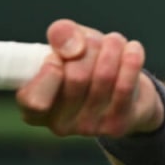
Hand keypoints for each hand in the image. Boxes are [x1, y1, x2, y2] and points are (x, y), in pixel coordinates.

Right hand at [16, 18, 163, 137]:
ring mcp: (88, 128)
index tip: (57, 57)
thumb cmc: (88, 65)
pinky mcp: (116, 126)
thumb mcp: (68, 44)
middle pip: (75, 76)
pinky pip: (125, 86)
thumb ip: (60, 35)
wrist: (129, 94)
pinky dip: (131, 59)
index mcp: (34, 109)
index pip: (32, 99)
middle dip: (89, 47)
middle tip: (94, 40)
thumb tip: (73, 48)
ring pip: (103, 77)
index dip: (47, 73)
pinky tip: (133, 49)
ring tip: (114, 40)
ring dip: (111, 48)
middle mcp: (58, 124)